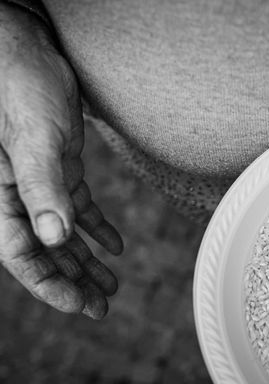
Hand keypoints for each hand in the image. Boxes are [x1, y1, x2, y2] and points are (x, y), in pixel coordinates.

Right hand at [0, 4, 122, 318]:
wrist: (28, 50)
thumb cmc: (20, 87)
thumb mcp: (33, 139)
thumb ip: (41, 188)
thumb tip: (54, 238)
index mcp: (1, 195)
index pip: (22, 255)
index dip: (51, 285)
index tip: (82, 307)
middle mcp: (17, 195)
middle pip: (44, 252)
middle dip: (72, 282)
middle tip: (102, 306)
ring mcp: (38, 183)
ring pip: (62, 234)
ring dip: (86, 261)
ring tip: (112, 286)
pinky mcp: (59, 168)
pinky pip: (77, 207)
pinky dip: (95, 229)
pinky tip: (115, 246)